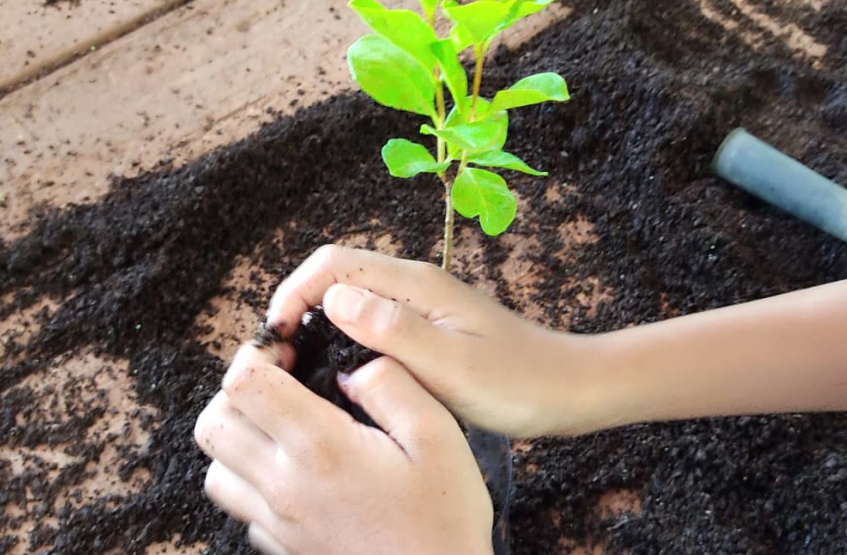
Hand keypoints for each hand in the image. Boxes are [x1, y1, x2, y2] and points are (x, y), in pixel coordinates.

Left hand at [194, 340, 493, 554]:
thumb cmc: (443, 517)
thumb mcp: (436, 435)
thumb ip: (391, 386)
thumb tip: (351, 367)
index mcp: (319, 448)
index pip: (244, 385)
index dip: (258, 353)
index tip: (289, 348)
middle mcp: (284, 486)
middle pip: (213, 423)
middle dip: (238, 389)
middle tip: (280, 379)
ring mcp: (278, 522)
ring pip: (215, 468)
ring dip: (236, 436)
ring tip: (280, 423)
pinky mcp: (283, 547)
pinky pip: (241, 506)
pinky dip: (250, 480)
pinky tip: (293, 470)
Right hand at [266, 245, 581, 437]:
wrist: (569, 390)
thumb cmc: (518, 384)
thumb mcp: (452, 365)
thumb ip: (394, 331)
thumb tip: (332, 300)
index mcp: (415, 285)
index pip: (331, 264)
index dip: (293, 295)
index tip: (276, 343)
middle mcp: (413, 286)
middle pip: (335, 277)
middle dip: (298, 310)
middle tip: (284, 365)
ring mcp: (421, 306)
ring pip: (351, 302)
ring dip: (318, 327)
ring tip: (303, 373)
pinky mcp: (428, 329)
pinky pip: (371, 324)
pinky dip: (345, 342)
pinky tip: (343, 377)